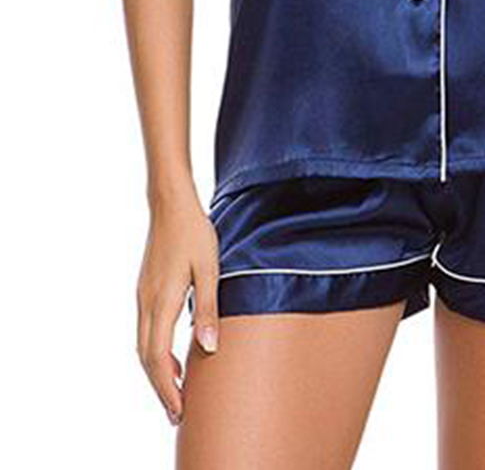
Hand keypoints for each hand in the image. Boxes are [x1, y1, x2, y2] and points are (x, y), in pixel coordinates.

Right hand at [136, 188, 219, 426]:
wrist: (170, 203)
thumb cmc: (194, 233)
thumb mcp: (209, 269)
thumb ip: (207, 309)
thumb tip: (207, 349)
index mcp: (161, 301)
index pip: (157, 358)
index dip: (167, 388)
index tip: (179, 411)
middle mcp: (146, 302)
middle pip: (146, 358)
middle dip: (161, 388)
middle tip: (178, 414)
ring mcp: (143, 295)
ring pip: (143, 345)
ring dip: (157, 371)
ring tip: (177, 391)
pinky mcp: (146, 288)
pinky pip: (146, 330)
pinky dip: (156, 351)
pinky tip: (172, 354)